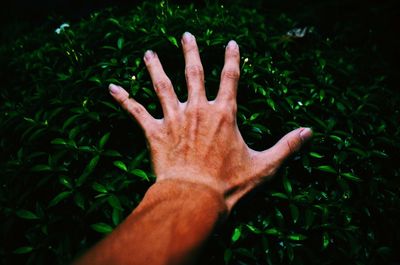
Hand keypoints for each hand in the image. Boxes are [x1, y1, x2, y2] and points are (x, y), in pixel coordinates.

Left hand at [109, 32, 311, 211]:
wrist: (195, 198)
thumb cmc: (229, 184)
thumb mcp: (264, 165)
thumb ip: (287, 146)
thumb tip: (310, 132)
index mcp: (224, 113)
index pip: (230, 77)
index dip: (232, 59)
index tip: (231, 43)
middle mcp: (198, 109)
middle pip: (194, 73)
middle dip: (190, 52)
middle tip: (185, 36)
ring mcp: (174, 119)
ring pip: (162, 85)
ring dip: (154, 67)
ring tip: (148, 53)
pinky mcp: (154, 133)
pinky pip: (136, 112)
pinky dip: (123, 99)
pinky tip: (111, 87)